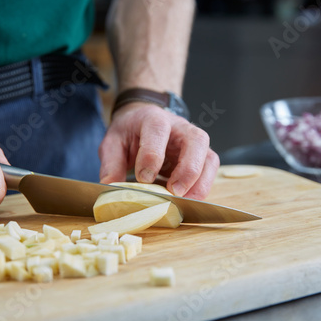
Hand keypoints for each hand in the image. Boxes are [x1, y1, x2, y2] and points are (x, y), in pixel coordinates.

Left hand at [98, 103, 219, 199]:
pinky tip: (188, 200)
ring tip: (185, 202)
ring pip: (209, 158)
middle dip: (187, 169)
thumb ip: (111, 163)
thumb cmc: (130, 132)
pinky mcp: (202, 156)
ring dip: (200, 183)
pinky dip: (202, 187)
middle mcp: (181, 127)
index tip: (144, 178)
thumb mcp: (113, 142)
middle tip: (174, 192)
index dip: (152, 155)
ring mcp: (195, 142)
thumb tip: (110, 187)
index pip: (158, 131)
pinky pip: (210, 171)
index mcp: (154, 118)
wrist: (143, 121)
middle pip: (196, 141)